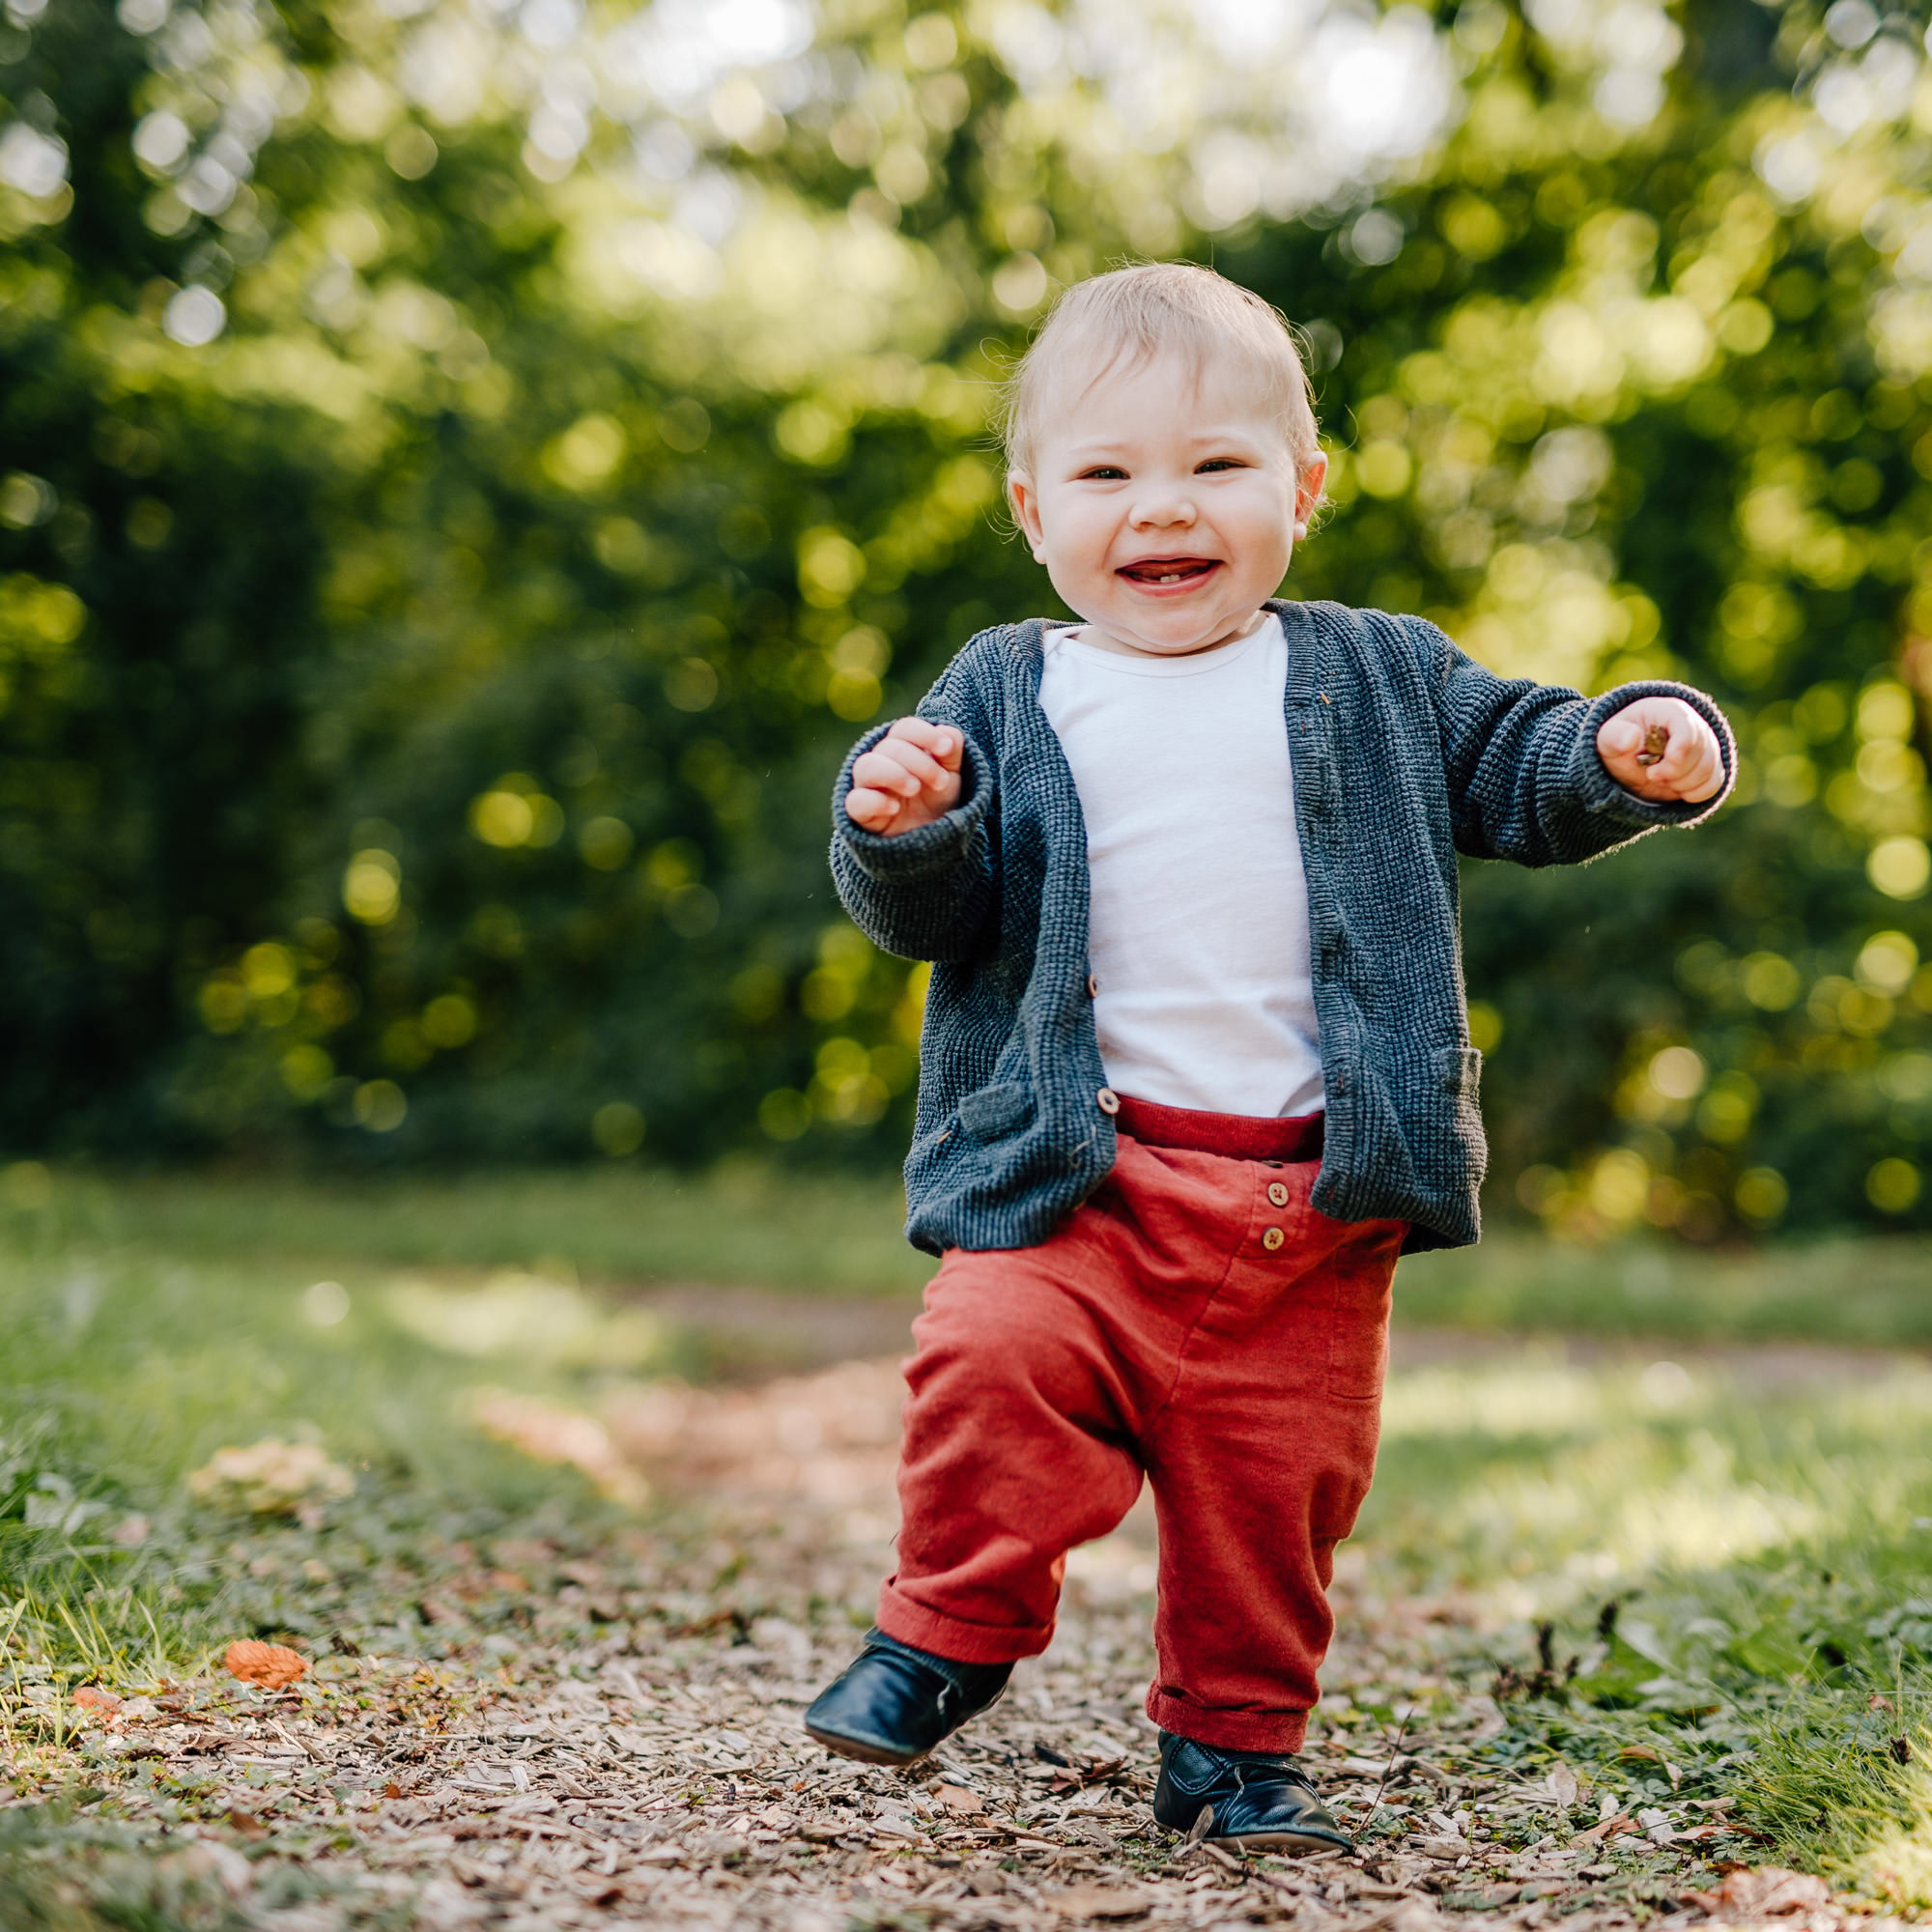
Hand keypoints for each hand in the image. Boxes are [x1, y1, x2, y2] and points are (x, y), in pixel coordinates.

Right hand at [846, 716, 964, 834]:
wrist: (934, 839)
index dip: (924, 734)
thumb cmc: (937, 800)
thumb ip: (951, 751)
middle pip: (889, 746)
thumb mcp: (951, 775)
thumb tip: (947, 731)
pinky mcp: (862, 814)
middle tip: (940, 782)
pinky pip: (855, 801)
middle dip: (920, 762)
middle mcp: (881, 763)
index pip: (904, 729)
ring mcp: (868, 788)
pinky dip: (875, 801)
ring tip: (915, 789)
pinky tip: (895, 808)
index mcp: (902, 748)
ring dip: (894, 774)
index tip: (946, 749)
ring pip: (865, 766)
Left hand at [1596, 696, 1724, 803]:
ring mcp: (1705, 746)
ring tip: (1660, 779)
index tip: (1654, 772)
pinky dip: (1694, 794)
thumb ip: (1615, 736)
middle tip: (1651, 774)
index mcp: (1672, 712)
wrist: (1627, 758)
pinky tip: (1675, 789)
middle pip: (1702, 755)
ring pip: (1709, 771)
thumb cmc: (1618, 742)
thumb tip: (1631, 738)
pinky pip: (1714, 784)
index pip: (1689, 731)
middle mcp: (1695, 726)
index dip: (1677, 754)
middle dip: (1673, 773)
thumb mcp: (1608, 737)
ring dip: (1682, 784)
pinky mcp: (1708, 767)